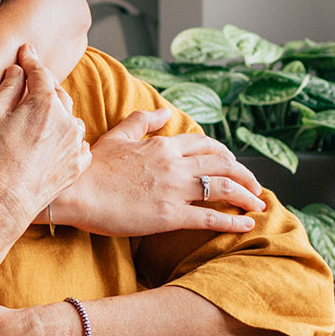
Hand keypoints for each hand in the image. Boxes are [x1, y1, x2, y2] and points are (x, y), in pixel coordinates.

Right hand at [0, 46, 90, 229]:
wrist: (6, 199)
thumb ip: (8, 88)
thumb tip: (18, 72)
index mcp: (45, 102)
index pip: (39, 72)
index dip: (30, 59)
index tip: (26, 51)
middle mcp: (67, 119)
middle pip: (57, 93)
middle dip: (43, 87)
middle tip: (30, 85)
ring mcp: (76, 143)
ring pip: (69, 119)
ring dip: (57, 115)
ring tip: (40, 121)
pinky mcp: (78, 164)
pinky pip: (78, 144)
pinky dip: (68, 140)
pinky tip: (55, 145)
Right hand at [54, 108, 265, 235]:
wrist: (75, 193)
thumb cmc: (91, 167)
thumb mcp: (118, 136)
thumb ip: (142, 121)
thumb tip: (163, 110)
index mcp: (163, 145)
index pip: (207, 145)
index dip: (226, 155)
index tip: (234, 165)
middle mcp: (175, 164)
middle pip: (223, 165)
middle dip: (245, 175)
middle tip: (255, 186)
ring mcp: (174, 190)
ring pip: (224, 188)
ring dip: (247, 196)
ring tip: (259, 205)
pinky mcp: (170, 216)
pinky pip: (211, 217)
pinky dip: (233, 221)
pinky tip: (247, 225)